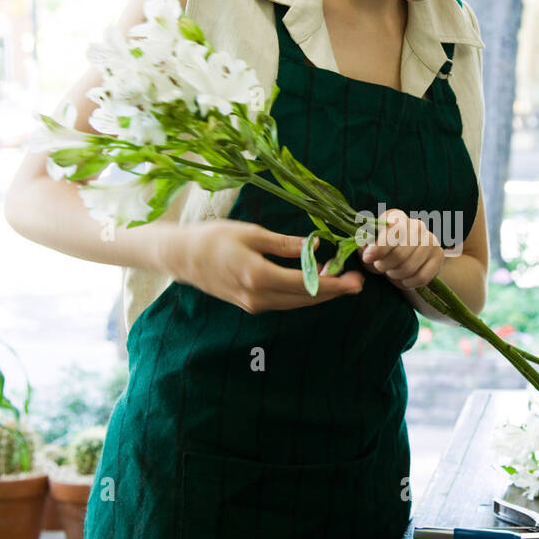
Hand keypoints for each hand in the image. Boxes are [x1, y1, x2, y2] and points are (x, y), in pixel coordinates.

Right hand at [164, 219, 364, 313]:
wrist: (181, 257)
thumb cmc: (213, 238)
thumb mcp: (252, 234)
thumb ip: (285, 244)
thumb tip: (315, 247)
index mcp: (260, 277)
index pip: (307, 285)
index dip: (335, 284)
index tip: (356, 280)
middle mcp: (259, 297)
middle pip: (306, 299)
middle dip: (334, 291)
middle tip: (358, 282)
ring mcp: (254, 304)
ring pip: (297, 303)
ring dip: (320, 294)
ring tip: (341, 279)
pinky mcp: (251, 304)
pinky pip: (285, 302)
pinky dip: (303, 294)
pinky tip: (314, 281)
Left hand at [360, 208, 445, 290]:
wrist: (404, 255)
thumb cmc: (381, 248)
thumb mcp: (368, 244)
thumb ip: (365, 244)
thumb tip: (367, 251)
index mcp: (397, 217)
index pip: (392, 232)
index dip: (379, 247)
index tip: (368, 258)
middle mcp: (417, 225)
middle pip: (400, 254)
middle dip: (384, 265)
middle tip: (380, 267)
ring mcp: (431, 240)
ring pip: (410, 267)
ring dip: (395, 275)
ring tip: (391, 271)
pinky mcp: (438, 256)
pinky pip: (422, 277)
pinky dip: (408, 283)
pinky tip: (403, 279)